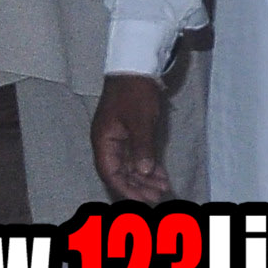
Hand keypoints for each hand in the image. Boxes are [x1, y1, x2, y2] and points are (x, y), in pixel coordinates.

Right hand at [89, 71, 171, 197]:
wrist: (136, 68)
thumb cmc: (135, 92)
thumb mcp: (140, 120)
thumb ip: (141, 146)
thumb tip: (142, 172)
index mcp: (103, 140)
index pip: (110, 172)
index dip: (126, 188)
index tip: (143, 199)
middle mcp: (108, 143)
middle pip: (121, 172)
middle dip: (138, 185)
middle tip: (159, 196)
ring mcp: (120, 138)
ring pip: (131, 165)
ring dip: (146, 177)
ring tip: (163, 188)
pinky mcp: (132, 133)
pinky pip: (138, 156)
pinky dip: (149, 166)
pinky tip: (161, 176)